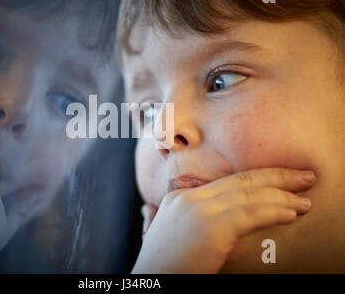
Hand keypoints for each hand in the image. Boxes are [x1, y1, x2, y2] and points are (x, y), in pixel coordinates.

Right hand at [132, 168, 314, 272]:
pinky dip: (274, 211)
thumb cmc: (164, 267)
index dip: (257, 178)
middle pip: (240, 180)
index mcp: (180, 198)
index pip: (225, 181)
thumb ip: (193, 221)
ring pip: (248, 194)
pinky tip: (291, 213)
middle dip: (277, 177)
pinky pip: (250, 214)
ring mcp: (198, 209)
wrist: (151, 281)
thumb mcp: (176, 236)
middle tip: (304, 177)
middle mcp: (189, 198)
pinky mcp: (210, 226)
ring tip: (305, 199)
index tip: (280, 179)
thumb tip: (222, 222)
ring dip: (282, 195)